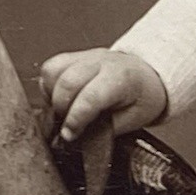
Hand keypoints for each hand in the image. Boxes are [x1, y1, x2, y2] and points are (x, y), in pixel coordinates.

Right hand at [39, 49, 167, 141]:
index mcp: (121, 78)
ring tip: (63, 112)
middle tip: (66, 127)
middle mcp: (101, 62)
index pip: (90, 97)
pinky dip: (48, 87)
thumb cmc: (142, 96)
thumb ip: (106, 128)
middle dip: (60, 110)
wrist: (147, 75)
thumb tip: (81, 138)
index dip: (75, 119)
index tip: (69, 135)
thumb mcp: (133, 119)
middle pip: (67, 82)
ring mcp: (85, 56)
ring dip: (51, 97)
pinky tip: (59, 99)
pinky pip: (50, 69)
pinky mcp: (73, 56)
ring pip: (52, 72)